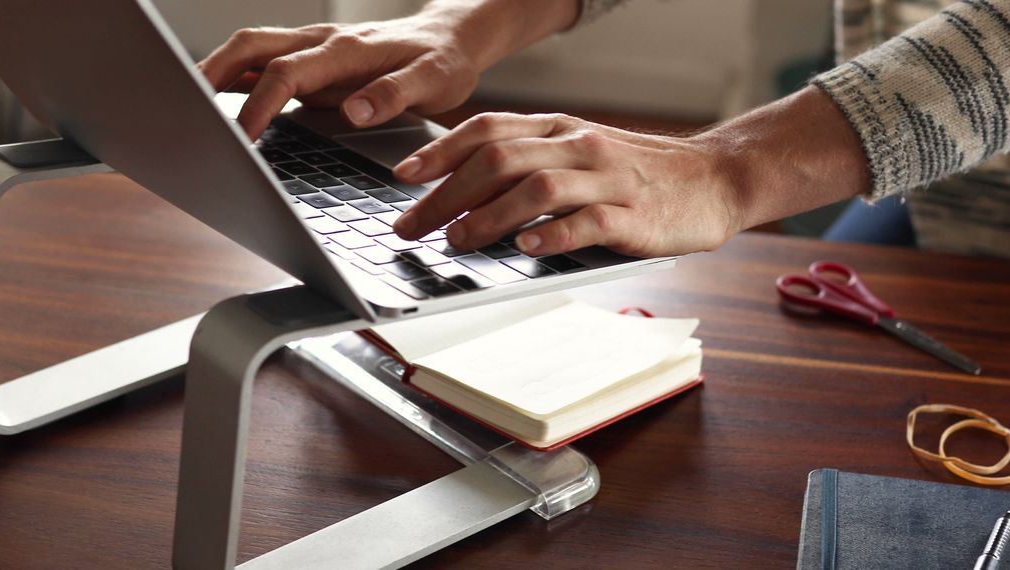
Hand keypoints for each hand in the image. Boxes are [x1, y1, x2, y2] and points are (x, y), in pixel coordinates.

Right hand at [198, 17, 481, 139]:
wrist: (451, 37)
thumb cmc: (442, 61)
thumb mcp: (434, 81)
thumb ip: (396, 95)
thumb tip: (356, 111)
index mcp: (346, 50)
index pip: (288, 73)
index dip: (258, 105)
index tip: (240, 139)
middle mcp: (322, 42)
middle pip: (251, 47)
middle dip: (212, 76)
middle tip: (183, 112)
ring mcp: (313, 48)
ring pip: (250, 49)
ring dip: (215, 73)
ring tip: (185, 106)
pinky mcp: (312, 58)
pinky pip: (263, 62)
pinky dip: (235, 78)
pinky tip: (218, 102)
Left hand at [391, 112, 745, 257]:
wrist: (716, 178)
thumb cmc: (641, 174)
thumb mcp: (582, 154)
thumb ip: (533, 163)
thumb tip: (465, 192)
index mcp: (560, 130)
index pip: (488, 129)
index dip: (440, 151)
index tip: (404, 177)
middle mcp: (578, 146)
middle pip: (499, 159)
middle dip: (446, 194)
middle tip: (413, 228)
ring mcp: (607, 179)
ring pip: (536, 187)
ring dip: (488, 215)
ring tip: (458, 241)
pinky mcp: (634, 215)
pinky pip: (587, 221)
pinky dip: (552, 235)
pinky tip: (526, 249)